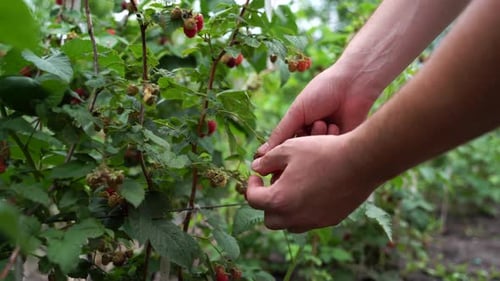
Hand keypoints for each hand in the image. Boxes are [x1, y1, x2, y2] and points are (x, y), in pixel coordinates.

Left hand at [247, 135, 377, 232]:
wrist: (361, 161)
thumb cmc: (322, 151)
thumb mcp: (289, 148)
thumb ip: (267, 160)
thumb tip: (256, 167)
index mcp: (280, 199)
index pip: (253, 200)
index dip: (251, 186)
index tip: (257, 175)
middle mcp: (295, 216)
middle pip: (270, 219)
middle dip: (267, 203)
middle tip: (273, 185)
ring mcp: (314, 221)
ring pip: (290, 224)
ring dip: (286, 210)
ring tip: (292, 189)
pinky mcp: (331, 220)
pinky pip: (310, 221)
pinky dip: (305, 211)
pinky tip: (312, 191)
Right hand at [256, 64, 379, 155]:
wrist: (352, 84)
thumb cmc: (322, 92)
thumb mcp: (296, 112)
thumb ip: (281, 134)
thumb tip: (261, 154)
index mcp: (298, 127)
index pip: (283, 147)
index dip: (279, 153)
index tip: (275, 157)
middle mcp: (312, 137)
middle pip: (299, 154)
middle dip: (302, 142)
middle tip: (308, 127)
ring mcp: (328, 141)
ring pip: (314, 153)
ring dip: (317, 137)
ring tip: (323, 121)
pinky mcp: (343, 144)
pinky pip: (330, 152)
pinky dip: (330, 139)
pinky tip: (334, 125)